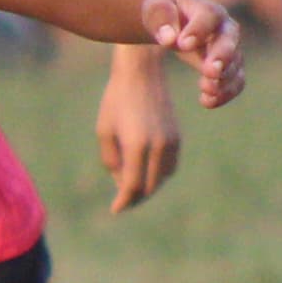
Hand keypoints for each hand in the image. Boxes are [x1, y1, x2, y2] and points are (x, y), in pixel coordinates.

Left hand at [94, 45, 183, 212]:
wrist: (142, 73)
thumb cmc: (116, 100)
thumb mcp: (104, 131)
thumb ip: (111, 160)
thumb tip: (122, 184)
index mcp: (137, 145)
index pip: (132, 186)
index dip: (123, 201)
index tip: (115, 209)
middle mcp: (158, 146)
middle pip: (149, 186)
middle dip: (135, 197)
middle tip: (122, 201)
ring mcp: (171, 142)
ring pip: (162, 178)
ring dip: (148, 187)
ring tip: (132, 189)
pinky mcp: (177, 137)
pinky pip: (170, 166)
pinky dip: (158, 175)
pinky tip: (146, 173)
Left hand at [141, 0, 243, 107]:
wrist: (175, 16)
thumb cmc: (164, 10)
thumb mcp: (154, 8)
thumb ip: (160, 18)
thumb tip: (168, 39)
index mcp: (205, 8)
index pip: (208, 15)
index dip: (198, 30)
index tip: (182, 45)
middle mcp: (223, 27)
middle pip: (230, 39)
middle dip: (223, 55)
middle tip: (211, 71)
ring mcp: (229, 47)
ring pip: (235, 63)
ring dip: (223, 79)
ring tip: (206, 90)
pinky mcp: (228, 66)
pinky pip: (235, 80)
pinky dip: (225, 93)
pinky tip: (206, 101)